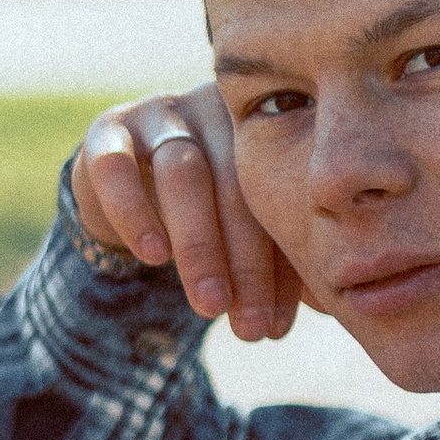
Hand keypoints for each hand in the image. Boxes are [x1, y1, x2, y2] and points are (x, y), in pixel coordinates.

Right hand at [69, 83, 308, 340]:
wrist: (126, 189)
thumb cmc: (207, 216)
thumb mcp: (246, 235)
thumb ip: (284, 260)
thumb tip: (332, 305)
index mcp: (263, 129)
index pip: (279, 197)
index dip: (281, 267)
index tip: (276, 328)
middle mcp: (216, 110)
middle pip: (235, 182)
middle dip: (246, 264)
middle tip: (249, 329)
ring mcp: (160, 113)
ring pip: (182, 173)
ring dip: (199, 247)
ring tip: (210, 307)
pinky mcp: (107, 129)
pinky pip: (115, 164)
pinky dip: (134, 211)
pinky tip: (152, 256)